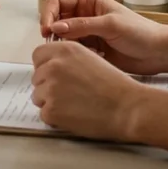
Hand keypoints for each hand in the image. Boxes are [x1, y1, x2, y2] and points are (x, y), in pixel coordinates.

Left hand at [31, 40, 147, 141]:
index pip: (38, 56)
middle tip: (71, 95)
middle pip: (37, 78)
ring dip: (52, 103)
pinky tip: (75, 116)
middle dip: (49, 87)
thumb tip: (50, 65)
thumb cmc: (115, 86)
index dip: (45, 67)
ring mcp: (50, 88)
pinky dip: (56, 118)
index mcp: (63, 50)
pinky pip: (45, 115)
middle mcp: (53, 66)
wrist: (130, 109)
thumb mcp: (89, 58)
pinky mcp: (51, 110)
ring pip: (38, 97)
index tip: (55, 76)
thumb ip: (67, 59)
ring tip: (76, 106)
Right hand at [42, 0, 167, 75]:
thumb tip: (55, 27)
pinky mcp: (90, 47)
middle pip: (57, 18)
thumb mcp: (109, 24)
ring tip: (68, 50)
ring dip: (62, 42)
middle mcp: (84, 14)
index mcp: (88, 1)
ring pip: (62, 34)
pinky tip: (80, 56)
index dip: (48, 14)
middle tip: (51, 41)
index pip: (58, 2)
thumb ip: (81, 25)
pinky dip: (71, 52)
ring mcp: (86, 31)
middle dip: (52, 29)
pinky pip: (72, 47)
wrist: (158, 53)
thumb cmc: (140, 32)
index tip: (46, 29)